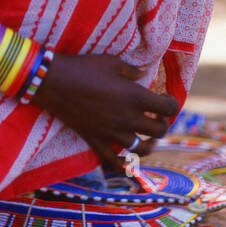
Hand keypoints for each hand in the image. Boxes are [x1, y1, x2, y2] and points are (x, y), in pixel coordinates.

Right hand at [31, 52, 178, 171]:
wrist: (53, 81)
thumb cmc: (84, 67)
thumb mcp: (112, 62)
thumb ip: (132, 71)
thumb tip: (142, 75)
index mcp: (136, 97)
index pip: (169, 108)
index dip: (172, 103)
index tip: (165, 98)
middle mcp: (128, 118)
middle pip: (159, 130)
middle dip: (163, 122)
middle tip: (157, 115)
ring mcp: (112, 133)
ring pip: (142, 149)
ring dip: (149, 144)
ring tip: (147, 137)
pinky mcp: (96, 141)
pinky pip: (115, 162)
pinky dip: (125, 164)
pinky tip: (129, 158)